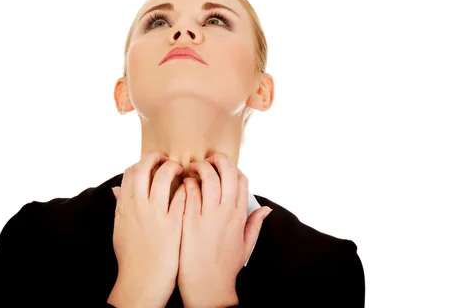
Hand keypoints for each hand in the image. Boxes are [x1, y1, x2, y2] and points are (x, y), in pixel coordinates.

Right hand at [108, 151, 186, 307]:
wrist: (141, 282)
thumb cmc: (132, 258)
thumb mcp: (120, 229)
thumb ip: (120, 207)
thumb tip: (116, 190)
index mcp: (125, 206)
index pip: (130, 172)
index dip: (142, 162)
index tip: (152, 163)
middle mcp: (138, 206)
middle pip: (144, 167)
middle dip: (157, 158)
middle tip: (166, 160)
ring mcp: (155, 214)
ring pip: (164, 176)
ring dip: (174, 168)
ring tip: (182, 171)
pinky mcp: (173, 224)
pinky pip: (182, 196)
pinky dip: (187, 188)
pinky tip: (192, 190)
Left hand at [178, 152, 272, 306]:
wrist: (208, 289)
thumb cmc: (225, 268)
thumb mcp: (245, 245)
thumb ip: (255, 224)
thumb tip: (267, 209)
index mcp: (239, 216)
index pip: (241, 179)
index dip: (231, 168)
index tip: (221, 167)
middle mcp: (226, 212)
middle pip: (226, 171)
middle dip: (217, 159)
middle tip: (206, 160)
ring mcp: (208, 216)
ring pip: (207, 177)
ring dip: (199, 167)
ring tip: (192, 169)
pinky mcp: (190, 222)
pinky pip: (189, 192)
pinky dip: (186, 183)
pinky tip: (182, 185)